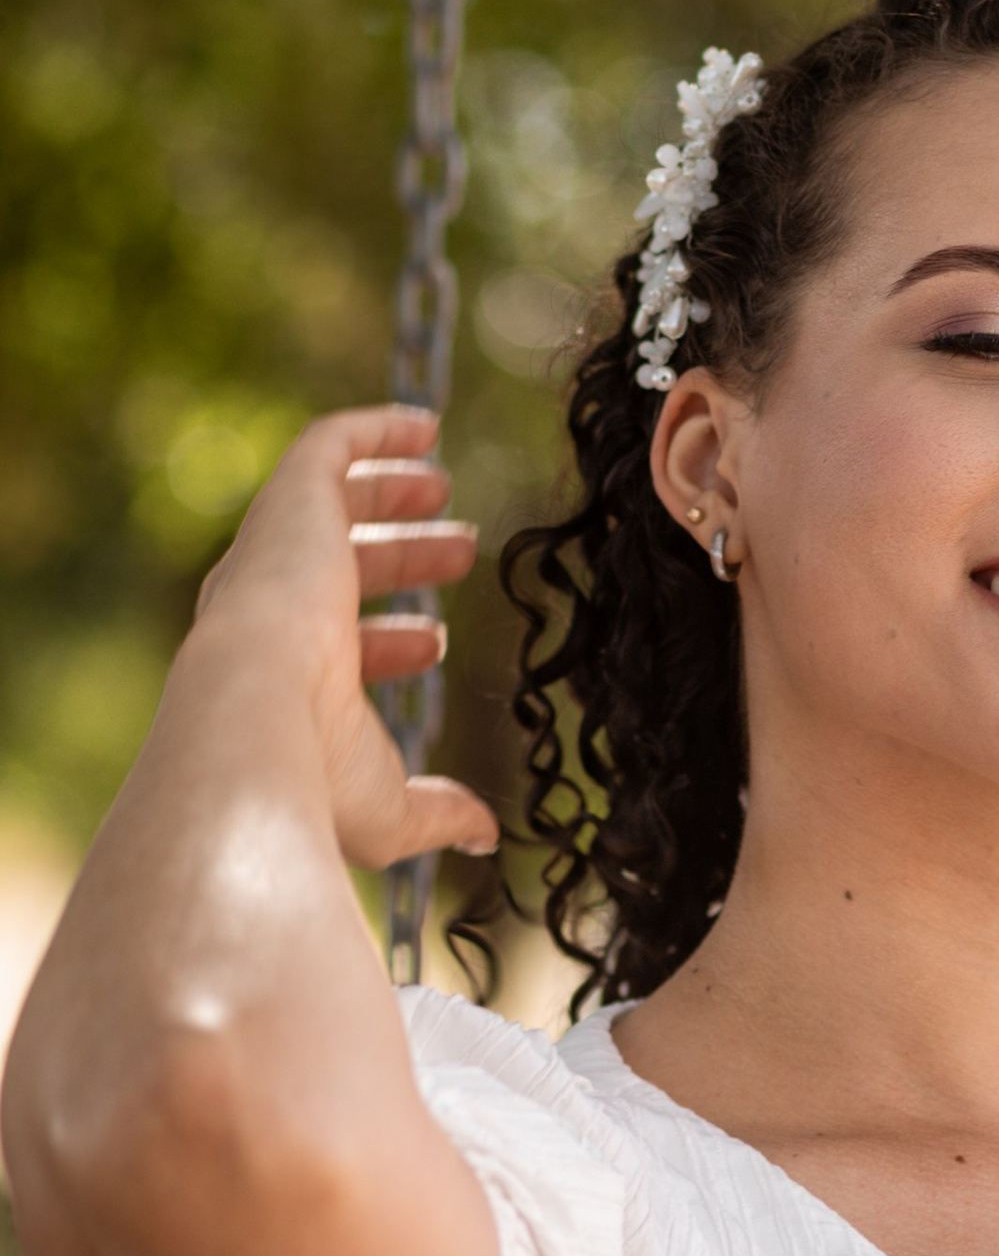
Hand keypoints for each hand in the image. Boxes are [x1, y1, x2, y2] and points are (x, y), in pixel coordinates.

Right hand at [192, 404, 493, 865]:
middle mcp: (269, 610)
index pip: (337, 647)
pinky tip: (423, 422)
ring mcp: (277, 553)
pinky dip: (371, 430)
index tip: (438, 644)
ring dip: (389, 493)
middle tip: (461, 550)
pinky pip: (326, 446)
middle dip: (402, 559)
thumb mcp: (387, 808)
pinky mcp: (289, 502)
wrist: (255, 715)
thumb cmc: (312, 774)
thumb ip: (436, 814)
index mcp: (283, 680)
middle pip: (340, 569)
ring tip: (443, 485)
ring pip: (331, 505)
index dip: (392, 643)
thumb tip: (486, 833)